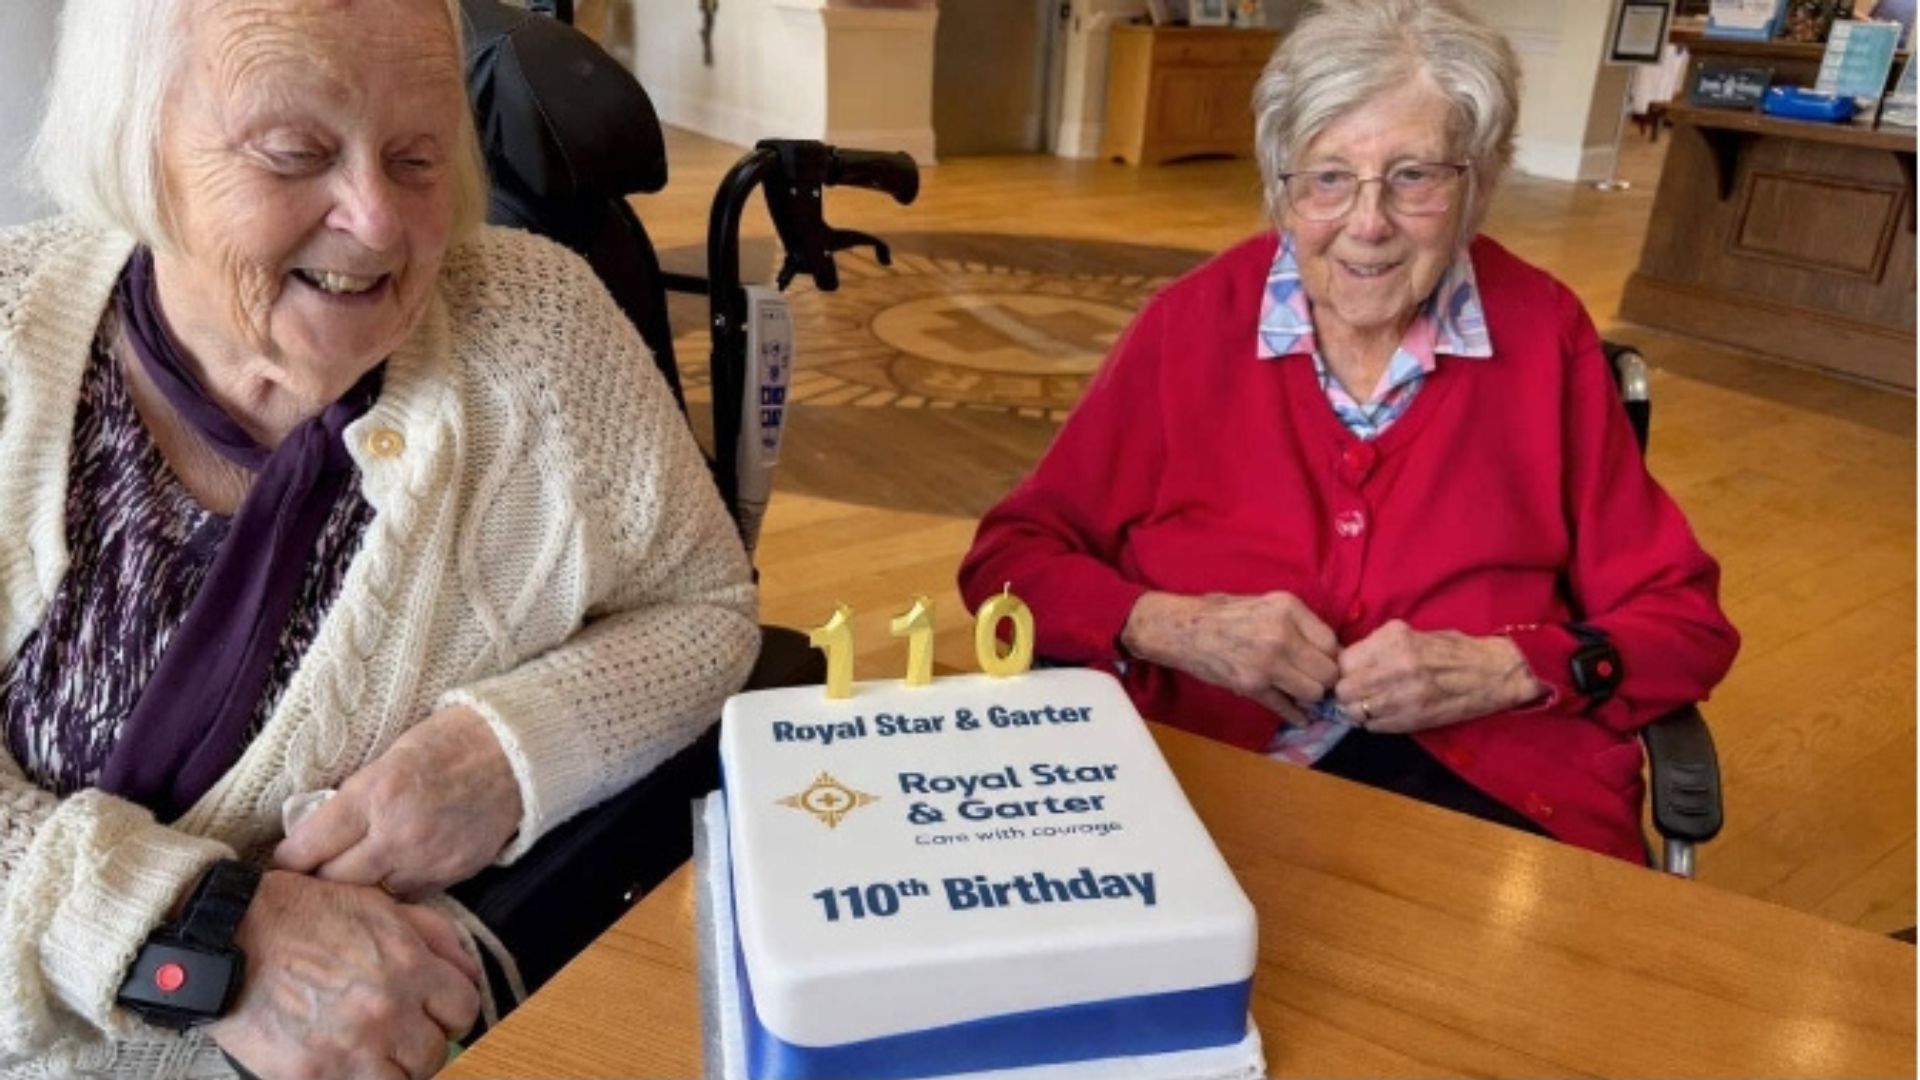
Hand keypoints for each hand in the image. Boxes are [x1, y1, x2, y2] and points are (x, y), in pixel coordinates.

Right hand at [209, 871, 480, 1079]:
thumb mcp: (377, 905)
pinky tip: (341, 1062)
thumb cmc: (301, 915)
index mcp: (408, 966)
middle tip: (398, 1035)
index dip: (451, 1012)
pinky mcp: (312, 1074)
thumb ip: (432, 935)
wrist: (228, 936)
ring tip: (371, 1052)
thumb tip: (465, 969)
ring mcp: (351, 1047)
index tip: (434, 1013)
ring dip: (392, 1068)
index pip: (465, 1009)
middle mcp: (387, 1010)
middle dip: (422, 1043)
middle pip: (435, 1051)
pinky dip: (354, 1078)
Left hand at [275, 707, 521, 898]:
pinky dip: (394, 889)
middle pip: (332, 883)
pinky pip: (408, 897)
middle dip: (317, 880)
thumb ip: (354, 796)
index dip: (286, 860)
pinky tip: (393, 874)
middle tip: (310, 874)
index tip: (280, 863)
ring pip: (369, 897)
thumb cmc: (450, 740)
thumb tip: (316, 832)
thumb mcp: (389, 755)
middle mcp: (397, 834)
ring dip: (357, 889)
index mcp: (374, 794)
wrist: (518, 752)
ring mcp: (427, 859)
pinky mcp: (452, 875)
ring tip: (351, 877)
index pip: (307, 847)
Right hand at [1121, 591, 1339, 723]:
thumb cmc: (1222, 612)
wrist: (1182, 629)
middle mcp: (1281, 635)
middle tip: (1314, 679)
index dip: (1331, 656)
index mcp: (1287, 608)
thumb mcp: (1266, 602)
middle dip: (1324, 679)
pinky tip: (1300, 716)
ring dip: (1309, 695)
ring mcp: (1267, 664)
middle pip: (1327, 672)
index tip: (1323, 662)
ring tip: (1300, 691)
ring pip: (1313, 692)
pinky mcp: (1252, 686)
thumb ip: (1298, 622)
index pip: (1332, 643)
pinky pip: (1286, 707)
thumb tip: (1329, 649)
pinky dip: (1296, 715)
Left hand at [1333, 620, 1542, 734]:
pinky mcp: (1413, 719)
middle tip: (1355, 692)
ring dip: (1357, 710)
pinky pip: (1374, 727)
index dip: (1343, 670)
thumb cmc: (1450, 650)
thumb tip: (1342, 660)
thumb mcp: (1409, 634)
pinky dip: (1374, 722)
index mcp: (1394, 640)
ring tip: (1369, 704)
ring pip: (1355, 712)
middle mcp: (1396, 666)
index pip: (1343, 662)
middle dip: (1345, 692)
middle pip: (1344, 689)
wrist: (1492, 673)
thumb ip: (1376, 646)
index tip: (1349, 673)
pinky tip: (1386, 714)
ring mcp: (1404, 696)